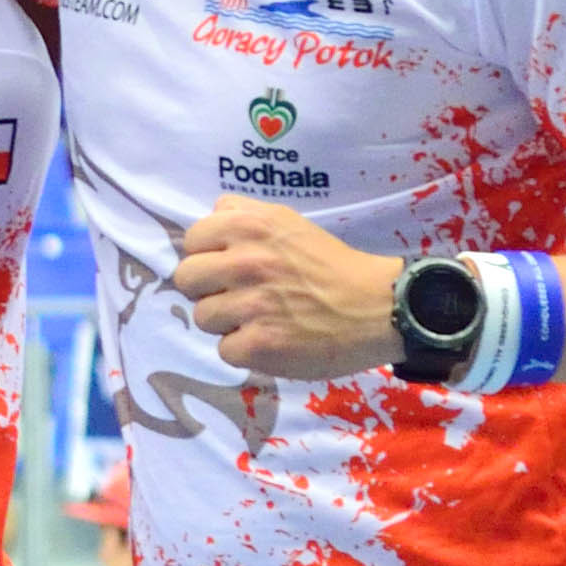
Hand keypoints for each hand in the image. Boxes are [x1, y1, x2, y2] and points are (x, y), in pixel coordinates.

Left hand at [170, 196, 404, 383]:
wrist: (379, 307)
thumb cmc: (331, 265)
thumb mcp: (288, 222)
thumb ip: (244, 216)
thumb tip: (210, 218)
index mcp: (251, 226)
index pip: (192, 240)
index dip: (206, 256)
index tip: (227, 266)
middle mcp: (246, 262)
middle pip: (186, 279)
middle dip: (208, 289)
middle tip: (239, 295)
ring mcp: (251, 305)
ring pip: (202, 316)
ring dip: (227, 321)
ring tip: (261, 318)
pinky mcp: (258, 345)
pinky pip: (224, 350)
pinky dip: (245, 349)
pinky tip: (272, 340)